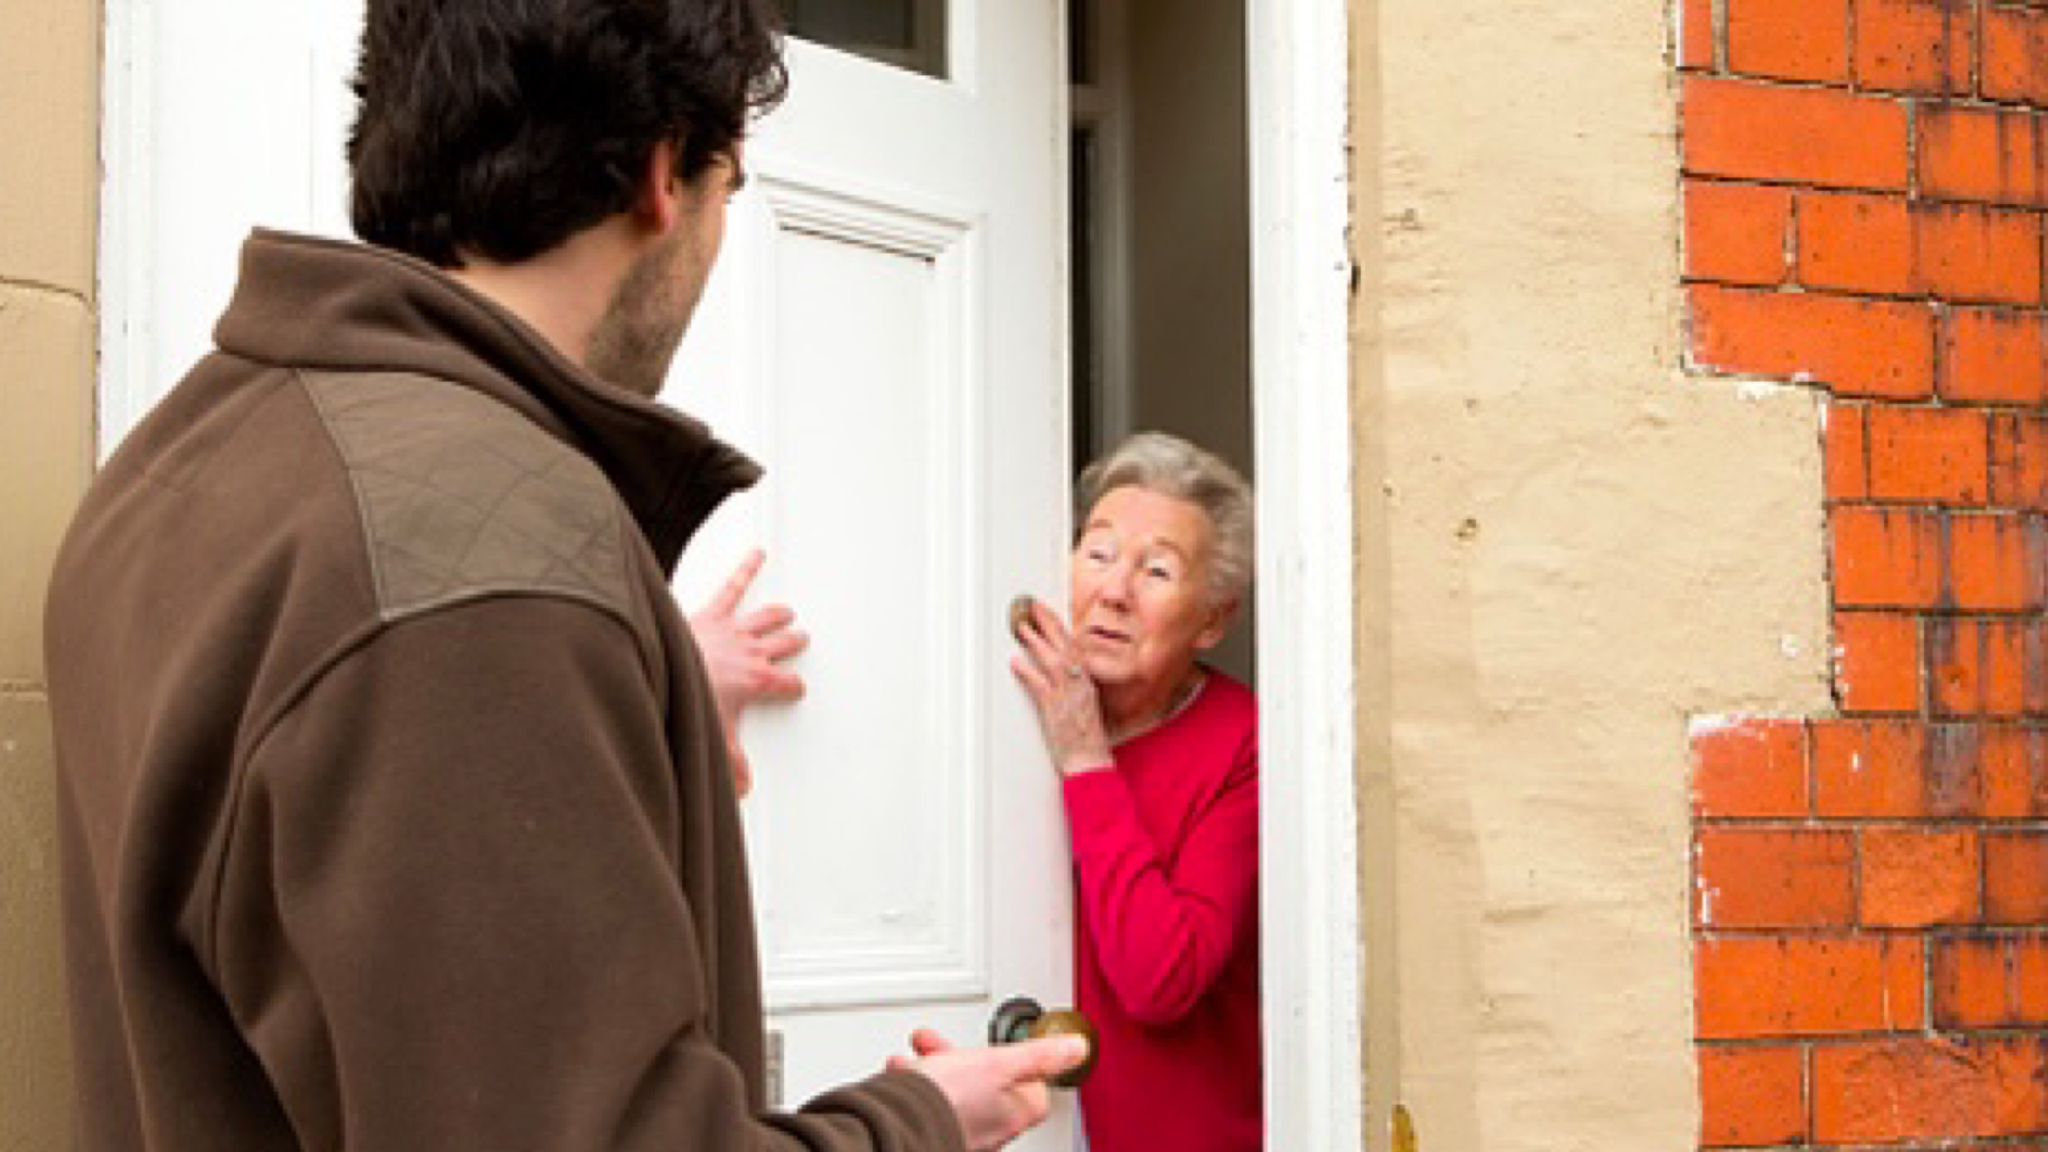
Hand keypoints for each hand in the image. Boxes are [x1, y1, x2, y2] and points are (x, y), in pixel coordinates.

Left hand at [689, 549, 807, 796]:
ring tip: (785, 611)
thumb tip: (742, 790)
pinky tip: (757, 554)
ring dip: (778, 614)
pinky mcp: (712, 612)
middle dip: (793, 642)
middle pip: (783, 644)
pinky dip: (747, 568)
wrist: (664, 667)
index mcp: (758, 681)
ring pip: (766, 617)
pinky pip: (733, 587)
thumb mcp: (714, 740)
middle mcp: (751, 652)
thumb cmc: (687, 697)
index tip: (795, 689)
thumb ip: (731, 766)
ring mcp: (733, 630)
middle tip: (799, 638)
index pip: (789, 684)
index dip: (795, 687)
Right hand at [886, 1028, 1087, 1151]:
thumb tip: (1078, 1048)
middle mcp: (994, 1129)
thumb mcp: (1001, 1062)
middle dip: (970, 1058)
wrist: (899, 1121)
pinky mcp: (935, 1131)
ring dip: (941, 1067)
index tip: (1010, 1050)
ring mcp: (964, 1132)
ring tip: (922, 1053)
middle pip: (992, 1087)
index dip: (1023, 1064)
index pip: (1036, 1090)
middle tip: (953, 1046)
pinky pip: (933, 1103)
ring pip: (959, 1092)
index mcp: (1016, 1112)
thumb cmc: (950, 1096)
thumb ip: (1040, 1056)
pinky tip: (905, 1074)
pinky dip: (921, 1085)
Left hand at [1008, 599, 1113, 776]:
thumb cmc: (1086, 738)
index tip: (1047, 612)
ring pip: (1052, 661)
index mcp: (1087, 682)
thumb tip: (1062, 673)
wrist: (1090, 762)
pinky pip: (1040, 686)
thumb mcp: (1084, 706)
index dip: (1059, 627)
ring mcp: (1068, 696)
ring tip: (1021, 628)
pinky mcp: (1055, 710)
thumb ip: (1074, 687)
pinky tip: (1015, 662)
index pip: (1073, 646)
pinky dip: (1027, 672)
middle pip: (1064, 646)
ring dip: (1036, 642)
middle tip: (1032, 606)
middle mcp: (1080, 685)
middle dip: (1048, 624)